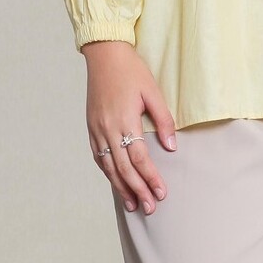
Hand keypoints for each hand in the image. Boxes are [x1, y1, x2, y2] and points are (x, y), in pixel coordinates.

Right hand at [83, 40, 178, 215]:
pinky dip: (108, 172)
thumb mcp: (152, 90)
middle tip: (151, 207)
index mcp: (125, 120)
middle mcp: (107, 129)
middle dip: (138, 190)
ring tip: (133, 204)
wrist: (104, 54)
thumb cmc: (131, 70)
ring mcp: (96, 129)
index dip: (151, 178)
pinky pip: (98, 157)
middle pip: (123, 168)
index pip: (140, 158)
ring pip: (109, 167)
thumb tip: (171, 146)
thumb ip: (163, 119)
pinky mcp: (91, 127)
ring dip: (121, 187)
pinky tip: (116, 181)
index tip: (162, 192)